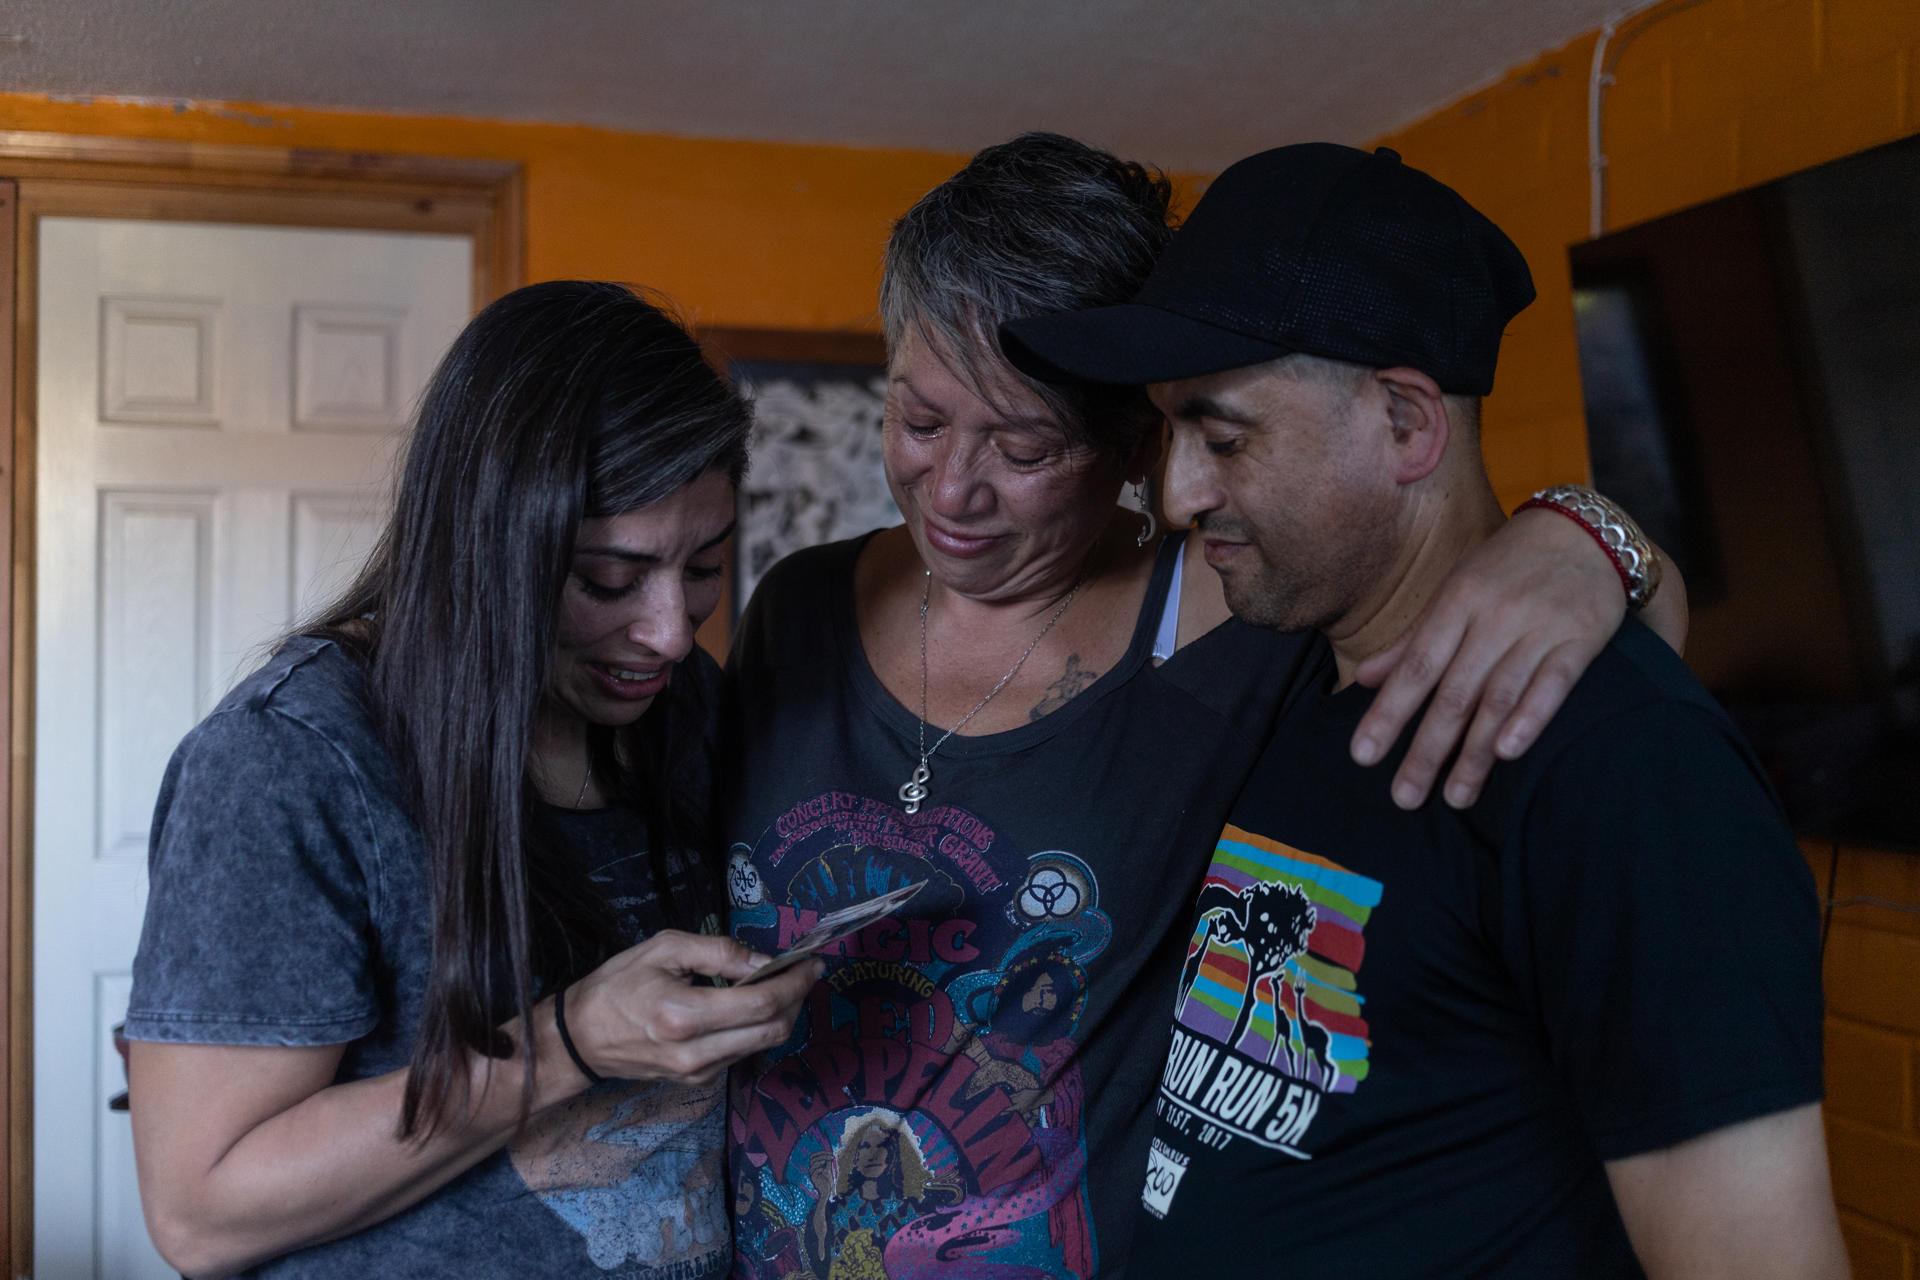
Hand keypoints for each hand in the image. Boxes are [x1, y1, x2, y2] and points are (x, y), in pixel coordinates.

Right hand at [564, 931, 815, 1086]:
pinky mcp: (697, 1081)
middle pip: (772, 1030)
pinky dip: (759, 1028)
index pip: (761, 1004)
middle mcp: (694, 1054)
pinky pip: (743, 1053)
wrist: (580, 1039)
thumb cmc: (618, 985)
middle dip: (797, 999)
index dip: (795, 982)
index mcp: (683, 1016)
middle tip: (803, 972)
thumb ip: (719, 952)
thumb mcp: (664, 949)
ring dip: (782, 1014)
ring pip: (763, 1045)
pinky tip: (755, 1005)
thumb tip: (765, 961)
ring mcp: (697, 1073)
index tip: (812, 963)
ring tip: (783, 984)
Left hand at [1350, 508, 1625, 809]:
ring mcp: (1537, 628)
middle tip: (1406, 798)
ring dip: (1475, 752)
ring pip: (1499, 697)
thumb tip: (1364, 680)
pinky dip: (1531, 717)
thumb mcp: (1453, 591)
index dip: (1388, 713)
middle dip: (1427, 749)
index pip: (1415, 667)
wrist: (1584, 532)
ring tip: (1456, 797)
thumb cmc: (1506, 568)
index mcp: (1455, 604)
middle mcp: (1493, 617)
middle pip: (1454, 692)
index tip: (1363, 756)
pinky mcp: (1580, 639)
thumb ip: (1412, 640)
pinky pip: (1554, 683)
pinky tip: (1509, 752)